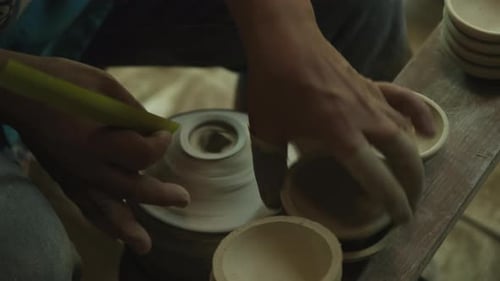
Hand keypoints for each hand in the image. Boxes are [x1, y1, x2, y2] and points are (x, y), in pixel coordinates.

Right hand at [0, 53, 189, 253]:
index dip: (160, 144)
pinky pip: (84, 208)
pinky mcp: (63, 180)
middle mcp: (85, 165)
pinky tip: (115, 233)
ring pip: (104, 210)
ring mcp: (72, 176)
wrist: (17, 93)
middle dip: (160, 195)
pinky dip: (101, 222)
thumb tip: (155, 127)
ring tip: (144, 245)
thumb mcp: (103, 84)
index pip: (141, 154)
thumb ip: (132, 110)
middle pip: (131, 188)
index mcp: (96, 139)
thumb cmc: (60, 81)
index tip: (164, 133)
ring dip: (126, 228)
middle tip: (183, 199)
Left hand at [245, 25, 434, 222]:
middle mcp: (364, 117)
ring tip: (411, 177)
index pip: (377, 175)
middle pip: (404, 154)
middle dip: (412, 182)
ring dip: (413, 156)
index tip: (401, 217)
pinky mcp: (370, 83)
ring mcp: (371, 98)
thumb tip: (271, 199)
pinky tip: (426, 127)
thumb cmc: (274, 84)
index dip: (393, 200)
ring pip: (405, 130)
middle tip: (409, 202)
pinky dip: (418, 114)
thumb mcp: (266, 132)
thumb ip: (269, 170)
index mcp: (340, 133)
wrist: (284, 40)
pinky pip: (403, 99)